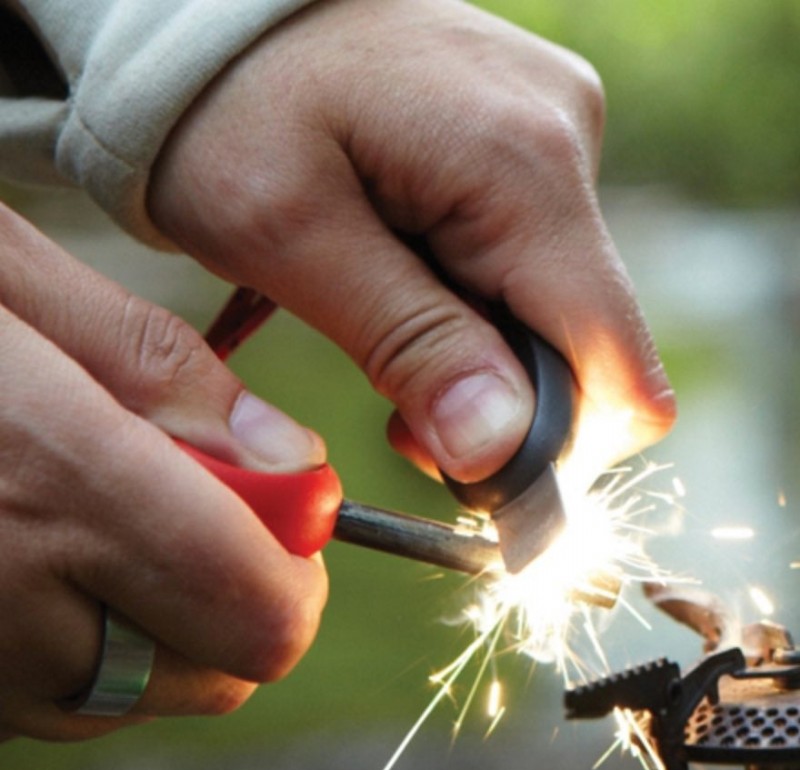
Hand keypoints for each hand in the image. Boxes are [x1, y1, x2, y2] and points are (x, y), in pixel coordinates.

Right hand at [0, 203, 330, 740]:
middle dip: (244, 592)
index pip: (254, 608)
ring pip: (148, 691)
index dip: (297, 568)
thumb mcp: (6, 278)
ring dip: (170, 617)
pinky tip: (48, 557)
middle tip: (204, 505)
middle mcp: (5, 604)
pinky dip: (96, 640)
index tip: (285, 508)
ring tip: (106, 517)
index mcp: (47, 480)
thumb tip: (291, 458)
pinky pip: (68, 702)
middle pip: (222, 669)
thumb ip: (162, 372)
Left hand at [148, 0, 675, 483]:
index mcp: (521, 166)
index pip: (613, 364)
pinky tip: (409, 290)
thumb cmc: (228, 109)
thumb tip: (499, 445)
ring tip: (388, 335)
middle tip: (400, 407)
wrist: (215, 21)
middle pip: (591, 348)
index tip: (462, 468)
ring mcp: (554, 138)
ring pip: (561, 314)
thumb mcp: (292, 237)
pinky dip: (479, 309)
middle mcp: (566, 141)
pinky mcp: (529, 148)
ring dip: (482, 359)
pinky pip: (533, 268)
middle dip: (503, 407)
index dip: (554, 449)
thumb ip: (408, 339)